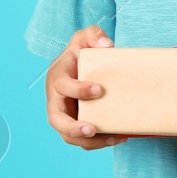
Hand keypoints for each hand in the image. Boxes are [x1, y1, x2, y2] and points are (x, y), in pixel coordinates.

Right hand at [45, 26, 124, 149]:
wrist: (81, 67)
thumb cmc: (82, 52)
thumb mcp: (86, 37)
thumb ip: (93, 35)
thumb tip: (106, 46)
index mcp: (58, 77)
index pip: (61, 86)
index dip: (77, 90)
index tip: (98, 89)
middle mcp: (57, 99)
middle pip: (56, 119)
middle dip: (72, 127)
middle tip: (92, 129)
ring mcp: (65, 114)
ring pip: (68, 135)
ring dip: (89, 141)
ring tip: (114, 138)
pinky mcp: (76, 124)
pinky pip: (83, 140)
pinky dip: (99, 142)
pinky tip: (120, 137)